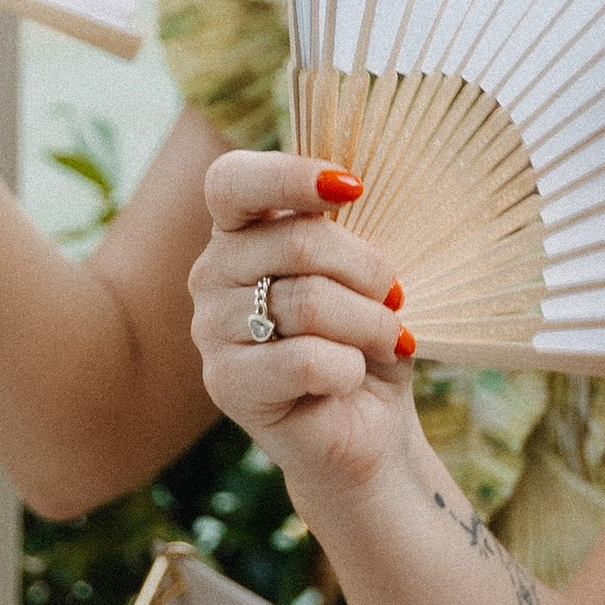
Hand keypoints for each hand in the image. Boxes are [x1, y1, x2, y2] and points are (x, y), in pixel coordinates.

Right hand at [192, 150, 417, 505]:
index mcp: (240, 233)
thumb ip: (344, 233)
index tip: (352, 188)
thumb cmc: (365, 340)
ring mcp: (211, 330)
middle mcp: (212, 274)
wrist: (367, 428)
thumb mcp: (363, 275)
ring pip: (308, 302)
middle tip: (393, 300)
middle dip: (368, 271)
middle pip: (297, 242)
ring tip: (383, 342)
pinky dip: (350, 369)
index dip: (289, 175)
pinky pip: (307, 359)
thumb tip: (346, 187)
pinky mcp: (226, 384)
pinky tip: (349, 379)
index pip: (232, 181)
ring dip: (369, 325)